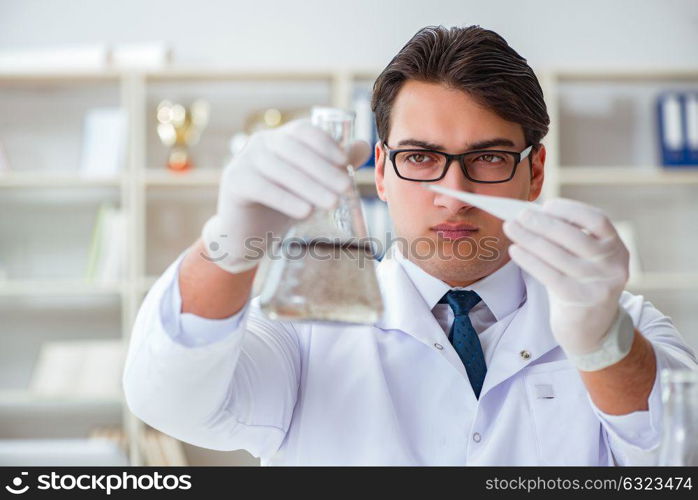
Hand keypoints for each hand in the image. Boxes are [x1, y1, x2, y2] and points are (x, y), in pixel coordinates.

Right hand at [202, 119, 370, 273]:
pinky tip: (305, 212)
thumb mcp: (310, 184)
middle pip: (294, 149)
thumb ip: (335, 165)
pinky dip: (286, 200)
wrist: (245, 233)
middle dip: (323, 169)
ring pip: (280, 169)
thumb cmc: (281, 205)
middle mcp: (260, 143)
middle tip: (345, 188)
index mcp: (280, 138)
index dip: (326, 144)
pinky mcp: (234, 183)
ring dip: (309, 186)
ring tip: (332, 204)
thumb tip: (364, 147)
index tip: (345, 162)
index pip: (304, 131)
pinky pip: (261, 188)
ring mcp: (244, 161)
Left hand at [502, 198, 633, 369]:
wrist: (592, 330)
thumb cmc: (580, 285)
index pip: (597, 220)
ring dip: (530, 238)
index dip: (571, 210)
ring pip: (557, 255)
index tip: (546, 205)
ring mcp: (599, 284)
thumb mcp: (584, 260)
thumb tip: (531, 215)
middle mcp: (613, 264)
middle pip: (574, 237)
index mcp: (616, 247)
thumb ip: (567, 239)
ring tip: (510, 228)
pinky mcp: (581, 301)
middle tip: (520, 215)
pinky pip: (549, 275)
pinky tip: (515, 250)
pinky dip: (529, 260)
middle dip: (543, 223)